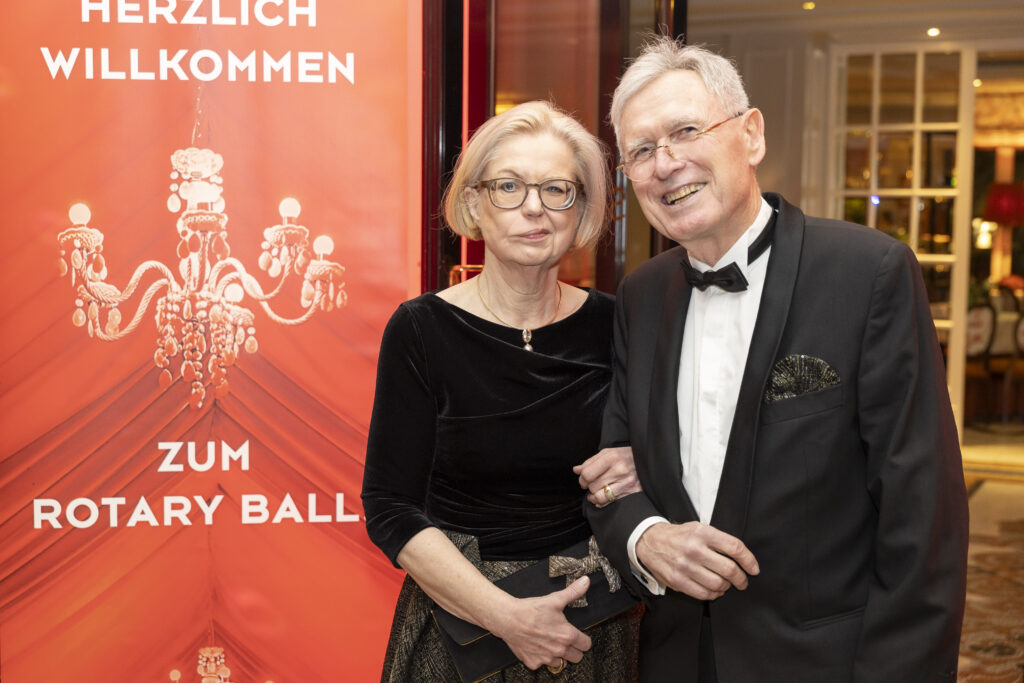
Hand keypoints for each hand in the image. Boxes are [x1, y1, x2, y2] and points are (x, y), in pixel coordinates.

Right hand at [489, 576, 592, 670]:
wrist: (509, 618)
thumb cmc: (531, 610)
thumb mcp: (555, 599)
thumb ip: (573, 592)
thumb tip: (585, 581)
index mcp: (567, 635)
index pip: (586, 645)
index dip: (583, 639)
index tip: (579, 637)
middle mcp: (559, 650)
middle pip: (577, 657)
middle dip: (573, 649)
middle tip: (565, 640)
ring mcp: (546, 658)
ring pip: (561, 663)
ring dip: (558, 655)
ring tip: (550, 643)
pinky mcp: (534, 663)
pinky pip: (543, 665)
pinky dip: (541, 658)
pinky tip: (537, 646)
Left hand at [573, 446, 640, 506]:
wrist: (646, 461)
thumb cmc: (625, 456)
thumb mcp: (608, 453)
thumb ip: (590, 462)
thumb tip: (576, 470)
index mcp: (611, 458)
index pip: (587, 474)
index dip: (581, 479)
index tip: (584, 480)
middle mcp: (619, 470)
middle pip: (592, 486)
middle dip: (589, 487)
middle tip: (593, 484)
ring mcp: (626, 483)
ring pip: (599, 497)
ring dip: (594, 496)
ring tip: (596, 492)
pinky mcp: (631, 493)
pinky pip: (610, 503)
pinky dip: (603, 502)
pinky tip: (604, 496)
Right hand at [637, 522, 758, 599]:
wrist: (650, 541)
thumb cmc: (680, 536)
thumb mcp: (699, 528)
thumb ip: (720, 541)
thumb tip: (743, 559)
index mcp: (703, 533)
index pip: (735, 548)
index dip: (749, 560)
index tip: (754, 569)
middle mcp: (694, 549)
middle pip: (729, 569)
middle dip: (741, 579)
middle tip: (742, 581)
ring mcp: (685, 566)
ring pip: (718, 585)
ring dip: (726, 587)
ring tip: (726, 584)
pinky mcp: (677, 581)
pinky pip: (704, 594)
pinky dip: (714, 594)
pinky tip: (714, 590)